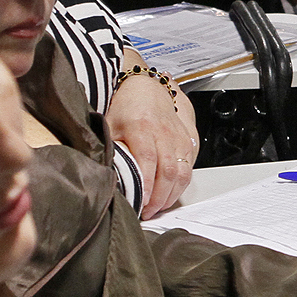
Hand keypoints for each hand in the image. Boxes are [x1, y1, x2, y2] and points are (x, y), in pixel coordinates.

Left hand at [107, 64, 198, 217]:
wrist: (144, 85)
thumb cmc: (123, 106)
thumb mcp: (108, 125)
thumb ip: (109, 150)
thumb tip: (105, 178)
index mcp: (142, 126)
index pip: (147, 161)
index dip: (145, 185)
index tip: (139, 203)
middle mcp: (165, 131)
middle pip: (168, 171)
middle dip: (159, 198)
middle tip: (147, 212)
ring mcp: (180, 136)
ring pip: (182, 172)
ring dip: (171, 194)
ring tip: (158, 207)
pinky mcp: (189, 139)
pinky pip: (190, 167)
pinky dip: (181, 185)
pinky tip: (170, 193)